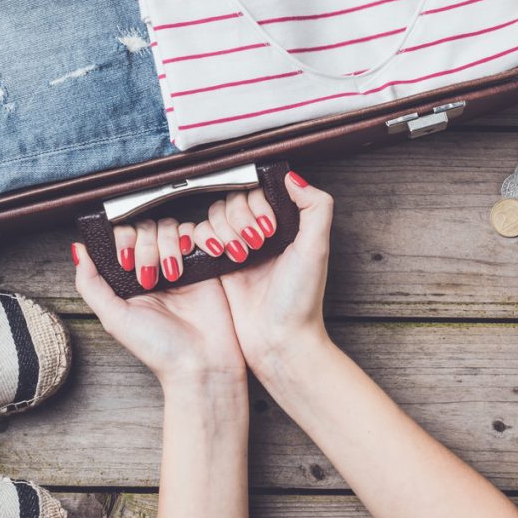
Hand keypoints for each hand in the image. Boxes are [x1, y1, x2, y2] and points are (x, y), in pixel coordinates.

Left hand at [71, 237, 244, 393]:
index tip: (125, 263)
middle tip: (151, 278)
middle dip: (146, 248)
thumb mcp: (114, 318)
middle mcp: (154, 265)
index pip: (121, 236)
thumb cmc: (158, 346)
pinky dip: (194, 238)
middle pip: (145, 227)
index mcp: (129, 277)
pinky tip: (190, 258)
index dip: (123, 240)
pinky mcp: (205, 262)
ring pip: (169, 226)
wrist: (201, 360)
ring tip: (173, 276)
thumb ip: (91, 285)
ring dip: (168, 245)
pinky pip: (197, 231)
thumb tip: (78, 250)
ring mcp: (180, 262)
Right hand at [218, 171, 334, 374]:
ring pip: (213, 216)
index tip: (268, 229)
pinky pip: (200, 237)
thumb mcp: (316, 249)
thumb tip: (292, 176)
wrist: (278, 341)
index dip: (257, 204)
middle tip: (253, 247)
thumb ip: (315, 207)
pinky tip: (219, 256)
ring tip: (238, 256)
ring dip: (222, 230)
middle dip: (238, 219)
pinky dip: (205, 240)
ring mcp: (237, 249)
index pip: (259, 192)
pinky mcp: (217, 266)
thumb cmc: (301, 299)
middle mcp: (260, 234)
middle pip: (232, 200)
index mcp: (284, 226)